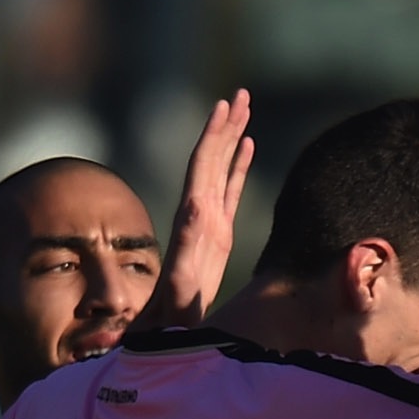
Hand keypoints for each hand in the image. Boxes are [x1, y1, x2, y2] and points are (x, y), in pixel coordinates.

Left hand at [157, 90, 253, 326]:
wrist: (169, 325)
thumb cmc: (175, 310)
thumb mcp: (180, 279)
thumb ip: (187, 244)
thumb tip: (195, 206)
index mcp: (193, 216)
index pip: (203, 165)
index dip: (213, 135)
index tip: (224, 106)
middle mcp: (198, 211)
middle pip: (212, 157)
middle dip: (226, 125)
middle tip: (241, 93)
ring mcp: (209, 219)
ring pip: (222, 167)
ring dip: (233, 137)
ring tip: (245, 107)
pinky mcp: (219, 232)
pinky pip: (231, 189)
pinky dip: (239, 165)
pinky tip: (248, 146)